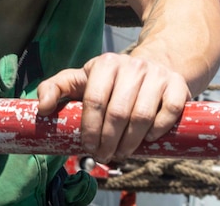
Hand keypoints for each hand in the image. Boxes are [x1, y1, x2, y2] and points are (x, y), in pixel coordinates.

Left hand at [37, 52, 189, 163]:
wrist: (154, 65)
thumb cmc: (112, 79)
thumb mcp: (82, 79)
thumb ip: (55, 88)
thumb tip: (42, 108)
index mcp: (104, 64)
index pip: (94, 100)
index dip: (90, 128)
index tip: (88, 147)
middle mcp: (131, 66)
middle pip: (118, 112)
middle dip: (109, 140)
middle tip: (104, 156)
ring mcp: (156, 75)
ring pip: (142, 115)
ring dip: (131, 142)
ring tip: (122, 154)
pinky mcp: (178, 85)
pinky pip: (169, 111)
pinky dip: (158, 129)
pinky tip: (147, 139)